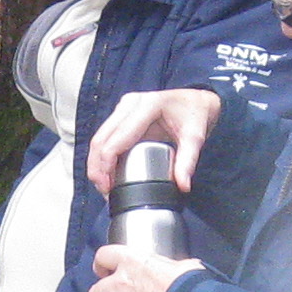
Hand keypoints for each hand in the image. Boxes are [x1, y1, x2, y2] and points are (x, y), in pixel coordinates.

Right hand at [86, 88, 220, 196]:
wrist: (195, 101)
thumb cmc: (195, 114)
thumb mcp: (195, 138)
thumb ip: (188, 162)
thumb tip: (182, 185)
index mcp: (147, 106)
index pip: (116, 140)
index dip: (106, 166)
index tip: (108, 187)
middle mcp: (130, 104)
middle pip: (100, 139)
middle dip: (97, 168)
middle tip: (104, 191)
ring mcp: (124, 107)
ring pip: (99, 138)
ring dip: (96, 164)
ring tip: (104, 186)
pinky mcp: (122, 114)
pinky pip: (105, 136)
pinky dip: (102, 156)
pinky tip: (107, 173)